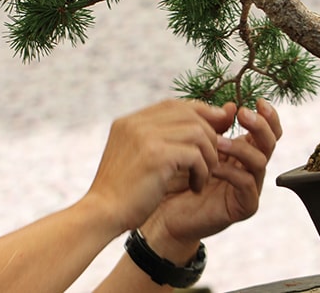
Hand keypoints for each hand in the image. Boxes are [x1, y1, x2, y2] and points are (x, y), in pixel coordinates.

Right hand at [86, 99, 234, 235]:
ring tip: (204, 175)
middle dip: (210, 135)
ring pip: (197, 132)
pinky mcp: (156, 155)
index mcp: (129, 122)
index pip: (173, 105)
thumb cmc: (124, 192)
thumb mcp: (137, 158)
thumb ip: (159, 140)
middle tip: (214, 160)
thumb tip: (198, 127)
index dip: (199, 114)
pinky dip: (202, 172)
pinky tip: (196, 187)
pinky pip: (196, 155)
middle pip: (189, 114)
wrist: (103, 213)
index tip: (215, 131)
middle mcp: (135, 123)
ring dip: (209, 156)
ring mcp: (145, 136)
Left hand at [141, 98, 281, 258]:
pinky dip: (231, 172)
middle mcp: (248, 167)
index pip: (264, 130)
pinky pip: (247, 184)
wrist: (162, 212)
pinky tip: (213, 166)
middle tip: (244, 114)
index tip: (258, 100)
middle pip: (269, 142)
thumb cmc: (175, 175)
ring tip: (218, 142)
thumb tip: (230, 106)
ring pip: (260, 161)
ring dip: (240, 148)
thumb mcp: (191, 144)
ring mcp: (248, 187)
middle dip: (260, 126)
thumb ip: (210, 126)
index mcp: (240, 150)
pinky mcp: (244, 205)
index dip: (267, 115)